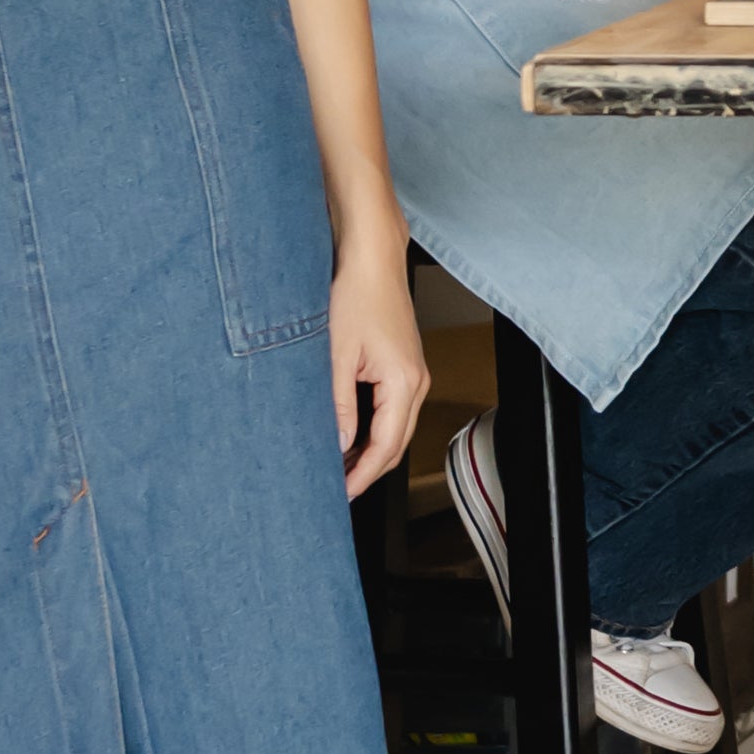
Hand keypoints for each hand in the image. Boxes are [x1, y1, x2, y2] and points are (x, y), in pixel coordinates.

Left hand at [330, 234, 431, 494]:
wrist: (372, 259)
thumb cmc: (356, 294)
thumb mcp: (336, 355)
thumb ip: (338, 405)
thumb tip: (339, 445)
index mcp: (404, 383)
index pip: (386, 447)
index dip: (362, 476)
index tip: (340, 494)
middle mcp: (417, 382)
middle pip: (396, 445)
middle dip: (368, 471)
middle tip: (335, 489)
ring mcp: (414, 375)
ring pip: (396, 430)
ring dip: (371, 452)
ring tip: (338, 469)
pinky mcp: (405, 367)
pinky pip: (394, 412)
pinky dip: (374, 431)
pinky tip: (351, 436)